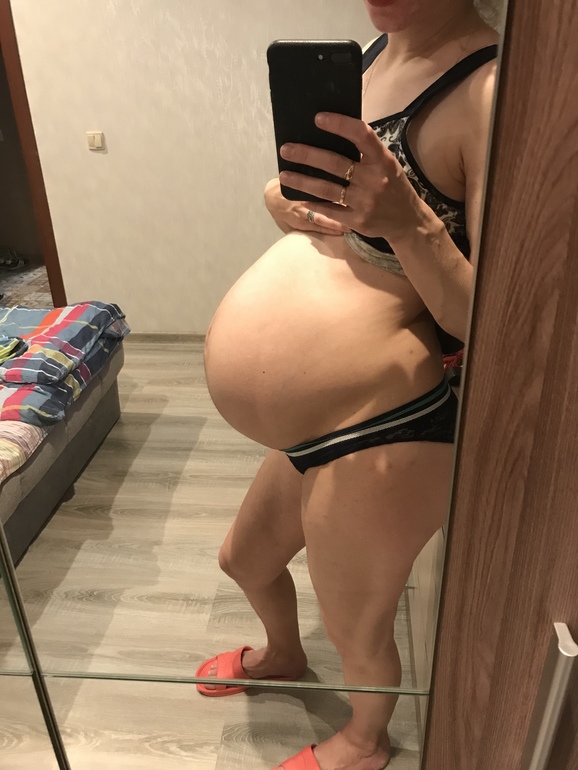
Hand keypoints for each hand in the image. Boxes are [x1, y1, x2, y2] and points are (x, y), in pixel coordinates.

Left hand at [278, 113, 430, 244]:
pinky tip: (298, 197)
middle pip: (336, 164)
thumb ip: (366, 152)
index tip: (318, 118)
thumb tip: (332, 134)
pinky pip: (330, 210)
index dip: (340, 125)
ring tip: (284, 174)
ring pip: (327, 189)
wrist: (407, 221)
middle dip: (308, 155)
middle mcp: (374, 180)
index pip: (361, 136)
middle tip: (286, 149)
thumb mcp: (387, 164)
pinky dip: (312, 203)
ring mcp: (365, 202)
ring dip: (303, 181)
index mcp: (383, 160)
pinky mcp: (357, 220)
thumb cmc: (393, 186)